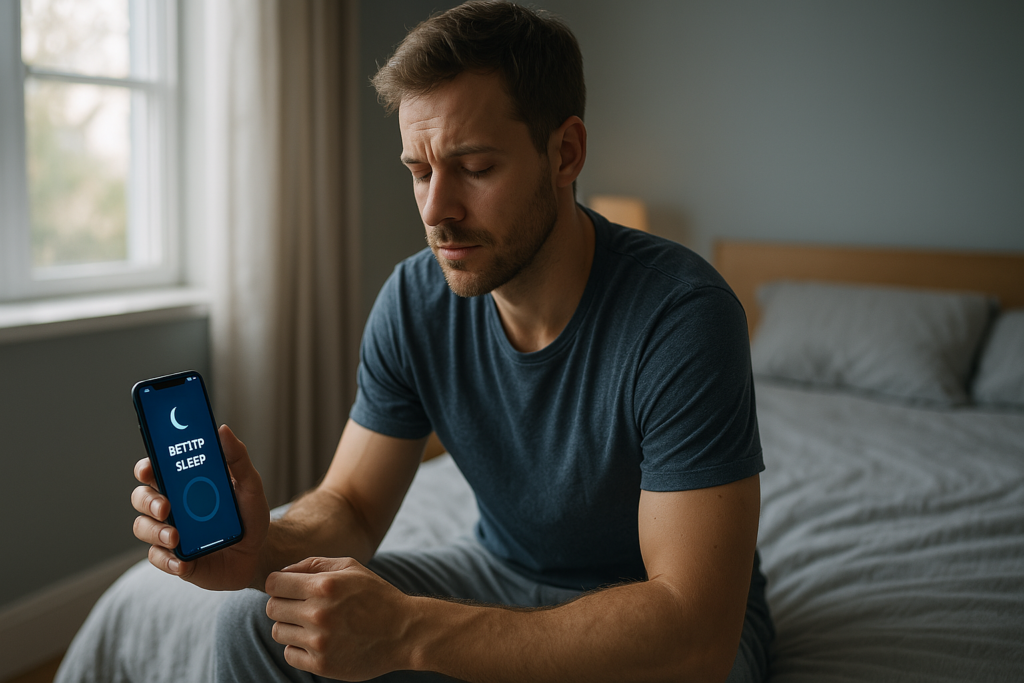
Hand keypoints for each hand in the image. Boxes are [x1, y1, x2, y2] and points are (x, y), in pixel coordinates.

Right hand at [131, 424, 270, 589]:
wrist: (259, 552)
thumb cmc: (249, 514)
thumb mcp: (250, 485)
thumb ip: (237, 458)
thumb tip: (223, 429)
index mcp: (184, 484)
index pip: (154, 470)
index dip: (145, 468)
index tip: (148, 469)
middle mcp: (171, 506)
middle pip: (141, 497)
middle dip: (148, 501)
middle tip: (166, 507)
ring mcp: (169, 532)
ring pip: (143, 527)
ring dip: (155, 532)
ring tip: (176, 537)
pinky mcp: (174, 557)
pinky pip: (158, 558)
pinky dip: (167, 560)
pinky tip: (182, 562)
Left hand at [265, 557, 419, 679]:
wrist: (404, 633)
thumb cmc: (376, 596)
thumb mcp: (351, 568)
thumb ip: (314, 564)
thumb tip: (282, 572)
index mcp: (324, 585)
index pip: (273, 584)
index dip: (278, 584)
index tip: (289, 588)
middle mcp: (318, 613)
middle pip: (272, 608)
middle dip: (284, 604)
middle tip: (303, 606)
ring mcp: (319, 641)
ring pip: (278, 632)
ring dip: (291, 626)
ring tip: (314, 624)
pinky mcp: (321, 665)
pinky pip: (290, 654)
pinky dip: (299, 647)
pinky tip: (319, 640)